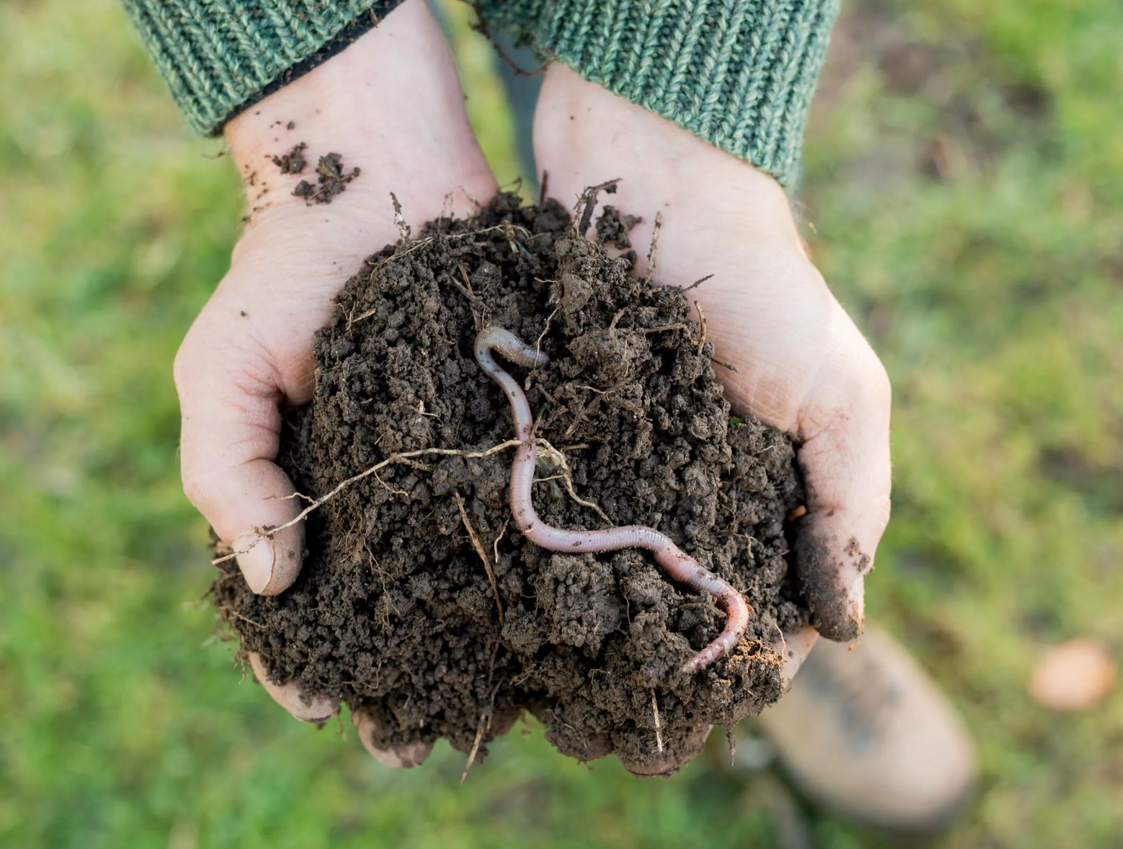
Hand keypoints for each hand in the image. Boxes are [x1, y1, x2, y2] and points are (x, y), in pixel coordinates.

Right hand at [172, 0, 496, 762]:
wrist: (380, 172)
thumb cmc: (284, 276)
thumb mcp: (220, 370)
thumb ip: (229, 472)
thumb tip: (271, 582)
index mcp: (306, 493)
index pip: (296, 606)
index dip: (301, 663)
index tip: (326, 708)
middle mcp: (386, 496)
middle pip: (391, 611)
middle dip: (404, 678)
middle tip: (423, 738)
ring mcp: (454, 466)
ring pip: (467, 577)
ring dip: (481, 644)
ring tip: (500, 702)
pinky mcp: (514, 429)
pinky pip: (526, 505)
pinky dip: (540, 558)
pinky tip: (561, 604)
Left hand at [534, 66, 890, 770]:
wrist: (653, 178)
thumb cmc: (762, 285)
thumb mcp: (839, 395)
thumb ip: (848, 505)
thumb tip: (843, 626)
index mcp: (758, 488)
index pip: (749, 601)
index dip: (732, 659)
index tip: (693, 712)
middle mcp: (682, 482)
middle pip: (663, 594)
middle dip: (639, 651)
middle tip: (597, 711)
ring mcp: (611, 455)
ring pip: (594, 561)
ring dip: (575, 612)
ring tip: (537, 670)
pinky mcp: (551, 422)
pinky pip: (537, 498)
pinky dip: (529, 543)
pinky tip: (499, 590)